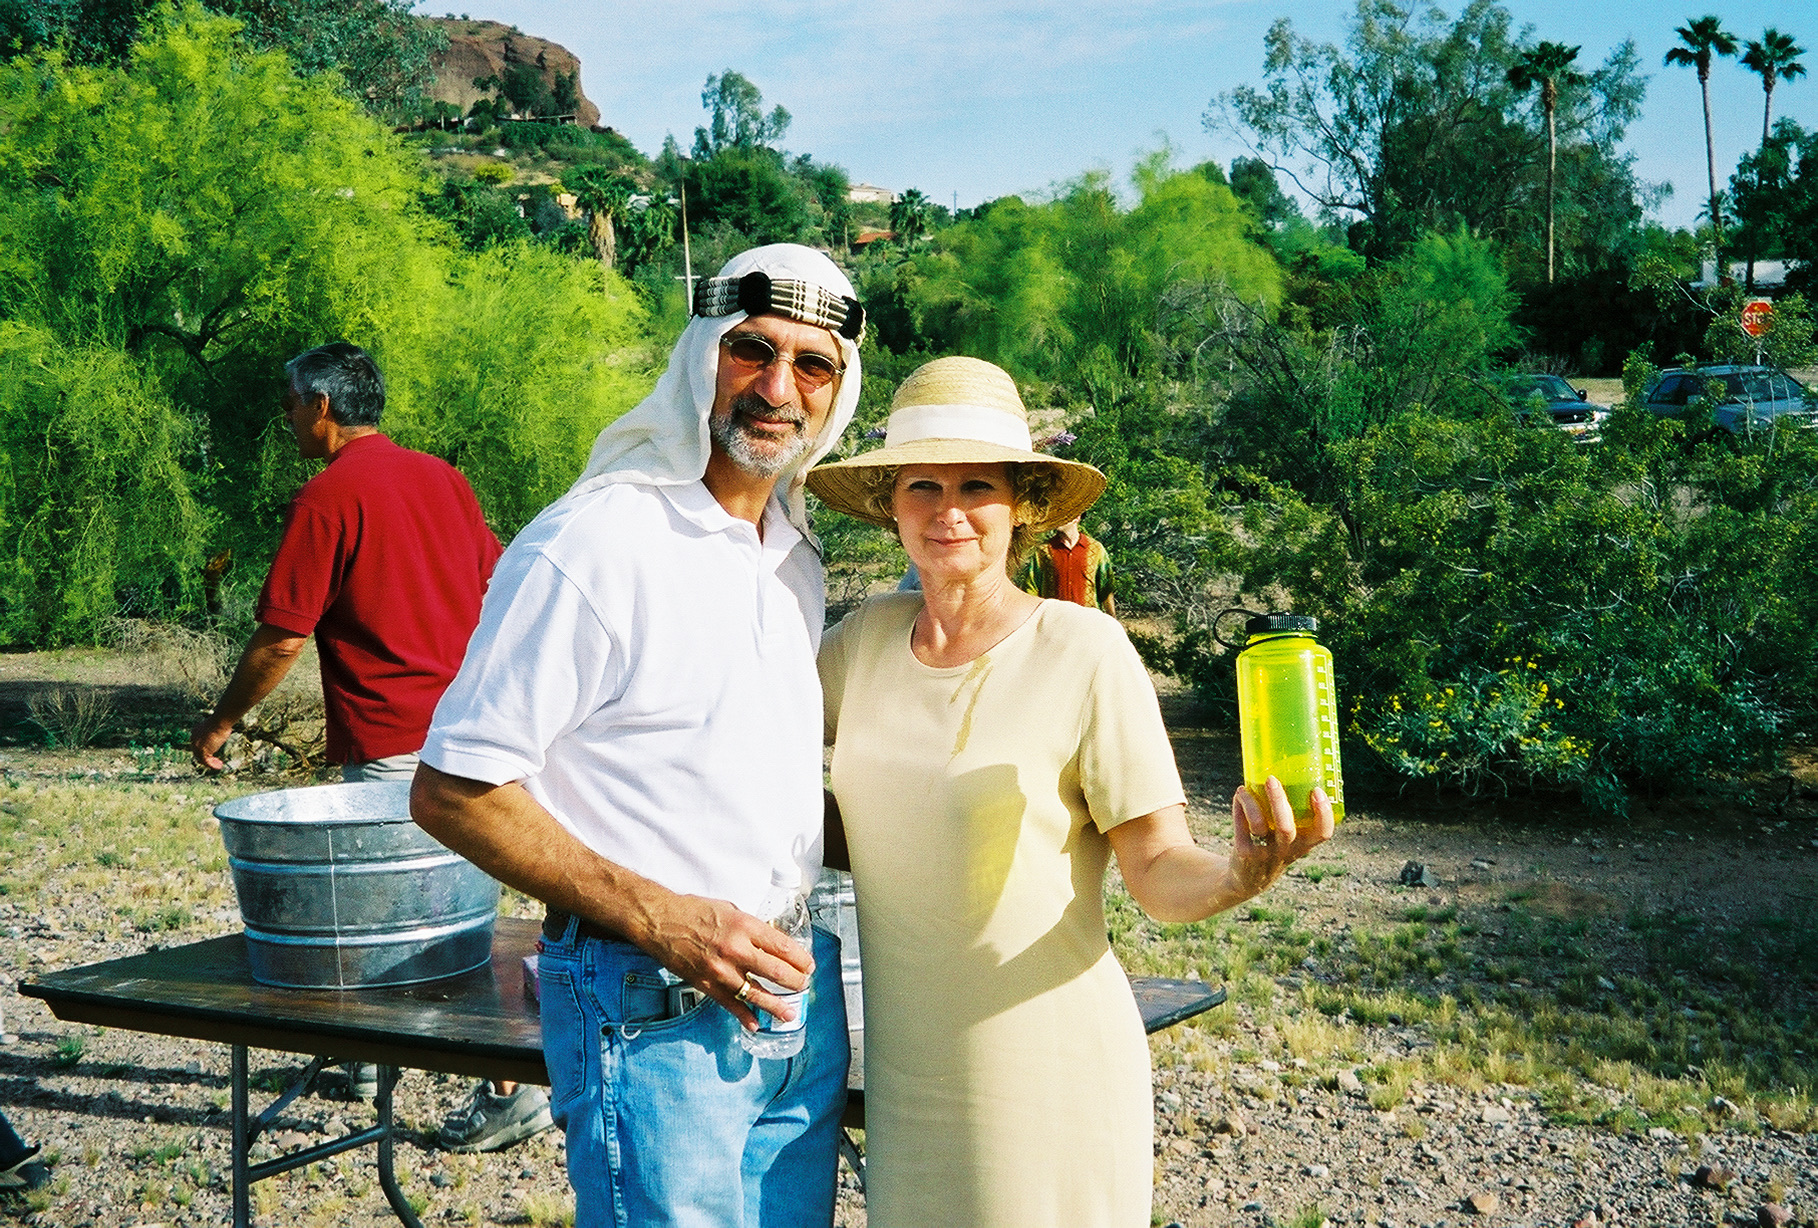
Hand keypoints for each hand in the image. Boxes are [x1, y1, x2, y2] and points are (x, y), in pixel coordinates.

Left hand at [189, 716, 233, 770]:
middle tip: (216, 761)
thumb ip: (216, 732)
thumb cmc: (221, 722)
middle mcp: (193, 740)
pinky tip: (218, 766)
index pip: (198, 744)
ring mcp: (196, 746)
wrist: (220, 722)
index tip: (213, 753)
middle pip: (198, 753)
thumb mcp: (217, 727)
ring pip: (202, 758)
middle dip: (207, 758)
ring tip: (219, 765)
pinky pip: (206, 761)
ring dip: (211, 762)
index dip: (206, 750)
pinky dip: (212, 765)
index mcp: (195, 732)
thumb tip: (224, 731)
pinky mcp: (202, 751)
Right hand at [642, 894, 814, 1031]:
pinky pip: (730, 1004)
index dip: (801, 959)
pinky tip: (756, 1024)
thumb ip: (751, 928)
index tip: (808, 965)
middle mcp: (736, 949)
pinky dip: (744, 1016)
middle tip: (803, 985)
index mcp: (745, 926)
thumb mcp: (731, 910)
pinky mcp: (706, 984)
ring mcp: (721, 970)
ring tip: (790, 1013)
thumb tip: (771, 942)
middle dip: (795, 982)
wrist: (661, 921)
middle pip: (776, 971)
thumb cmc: (694, 911)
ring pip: (757, 993)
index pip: (783, 947)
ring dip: (777, 1005)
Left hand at [1227, 776, 1334, 899]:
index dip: (1323, 813)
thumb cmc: (1273, 846)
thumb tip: (1288, 769)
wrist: (1247, 880)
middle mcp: (1286, 852)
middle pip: (1286, 828)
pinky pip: (1241, 827)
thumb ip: (1292, 813)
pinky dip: (1239, 808)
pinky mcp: (1245, 854)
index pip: (1323, 834)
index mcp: (1303, 845)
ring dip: (1251, 803)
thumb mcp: (1289, 837)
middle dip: (1278, 801)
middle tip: (1271, 778)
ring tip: (1246, 788)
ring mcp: (1264, 854)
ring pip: (1259, 826)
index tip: (1317, 790)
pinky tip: (1240, 795)